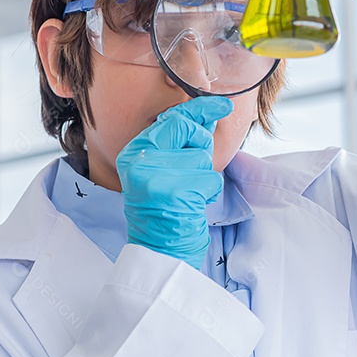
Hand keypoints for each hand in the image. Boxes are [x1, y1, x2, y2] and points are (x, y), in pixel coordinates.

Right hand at [115, 97, 231, 269]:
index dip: (200, 109)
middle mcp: (140, 161)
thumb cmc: (164, 209)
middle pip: (190, 132)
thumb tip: (207, 114)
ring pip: (202, 157)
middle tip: (189, 173)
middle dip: (201, 147)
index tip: (222, 105)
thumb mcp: (164, 170)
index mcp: (134, 152)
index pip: (172, 120)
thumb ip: (182, 142)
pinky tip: (191, 204)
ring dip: (204, 177)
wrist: (158, 251)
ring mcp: (156, 176)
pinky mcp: (176, 193)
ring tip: (185, 193)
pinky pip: (211, 179)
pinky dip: (209, 193)